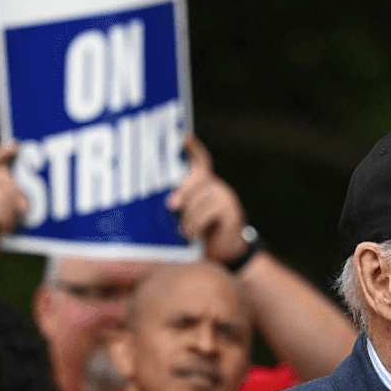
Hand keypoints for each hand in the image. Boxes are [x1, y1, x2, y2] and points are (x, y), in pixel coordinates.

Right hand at [0, 143, 27, 263]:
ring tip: (5, 224)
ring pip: (4, 198)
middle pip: (8, 181)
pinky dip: (3, 224)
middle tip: (18, 213)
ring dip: (11, 215)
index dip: (6, 151)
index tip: (17, 148)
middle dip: (18, 200)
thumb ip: (13, 197)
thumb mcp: (6, 208)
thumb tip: (24, 201)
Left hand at [165, 134, 250, 263]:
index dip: (192, 148)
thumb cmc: (198, 234)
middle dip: (184, 189)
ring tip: (183, 231)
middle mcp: (214, 185)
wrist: (224, 253)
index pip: (199, 160)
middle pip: (199, 176)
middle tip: (171, 205)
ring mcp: (225, 196)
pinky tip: (192, 233)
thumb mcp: (183, 219)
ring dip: (190, 215)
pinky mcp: (232, 211)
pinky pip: (213, 210)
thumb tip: (158, 206)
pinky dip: (199, 222)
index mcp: (200, 184)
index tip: (184, 137)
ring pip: (203, 196)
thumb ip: (174, 209)